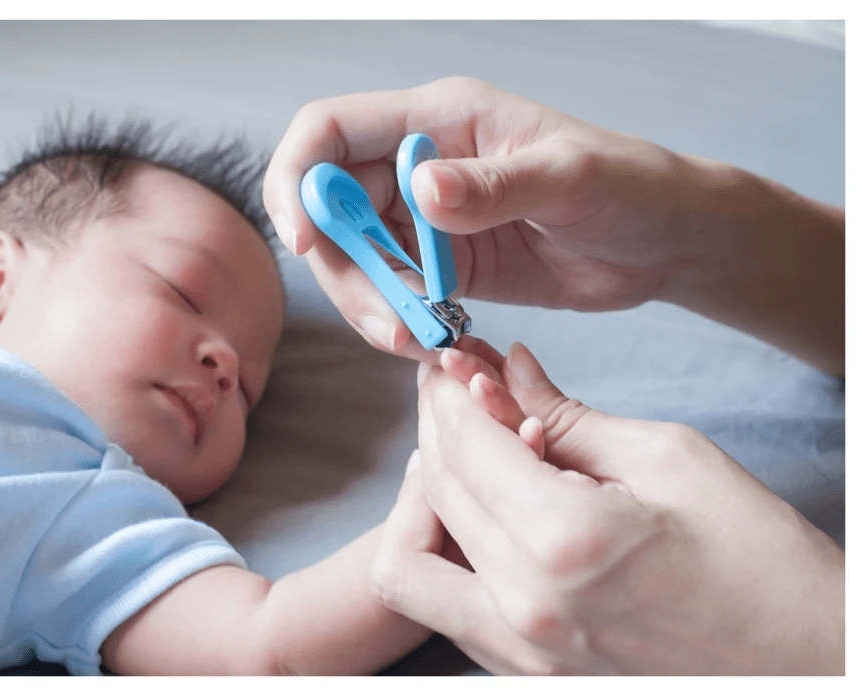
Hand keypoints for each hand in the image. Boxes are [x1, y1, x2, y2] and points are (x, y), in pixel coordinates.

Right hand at [264, 76, 715, 359]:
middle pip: (331, 212)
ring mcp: (429, 220)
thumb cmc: (632, 185)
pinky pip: (395, 295)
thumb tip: (420, 189)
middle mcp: (419, 167)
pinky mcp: (445, 267)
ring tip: (419, 342)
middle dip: (342, 270)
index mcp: (438, 120)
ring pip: (356, 261)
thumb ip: (495, 185)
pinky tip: (434, 343)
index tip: (304, 242)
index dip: (298, 182)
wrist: (666, 241)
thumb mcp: (570, 178)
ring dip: (370, 306)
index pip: (328, 133)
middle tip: (389, 324)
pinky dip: (400, 324)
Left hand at [372, 341, 844, 674]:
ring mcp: (521, 653)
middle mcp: (526, 606)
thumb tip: (507, 371)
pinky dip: (445, 550)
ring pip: (411, 564)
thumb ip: (570, 417)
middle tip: (454, 391)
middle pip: (435, 496)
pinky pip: (446, 606)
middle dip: (435, 429)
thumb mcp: (671, 460)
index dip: (449, 394)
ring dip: (423, 499)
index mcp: (566, 541)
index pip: (467, 446)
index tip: (450, 363)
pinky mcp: (525, 673)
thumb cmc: (761, 563)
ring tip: (466, 455)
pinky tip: (485, 509)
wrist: (806, 663)